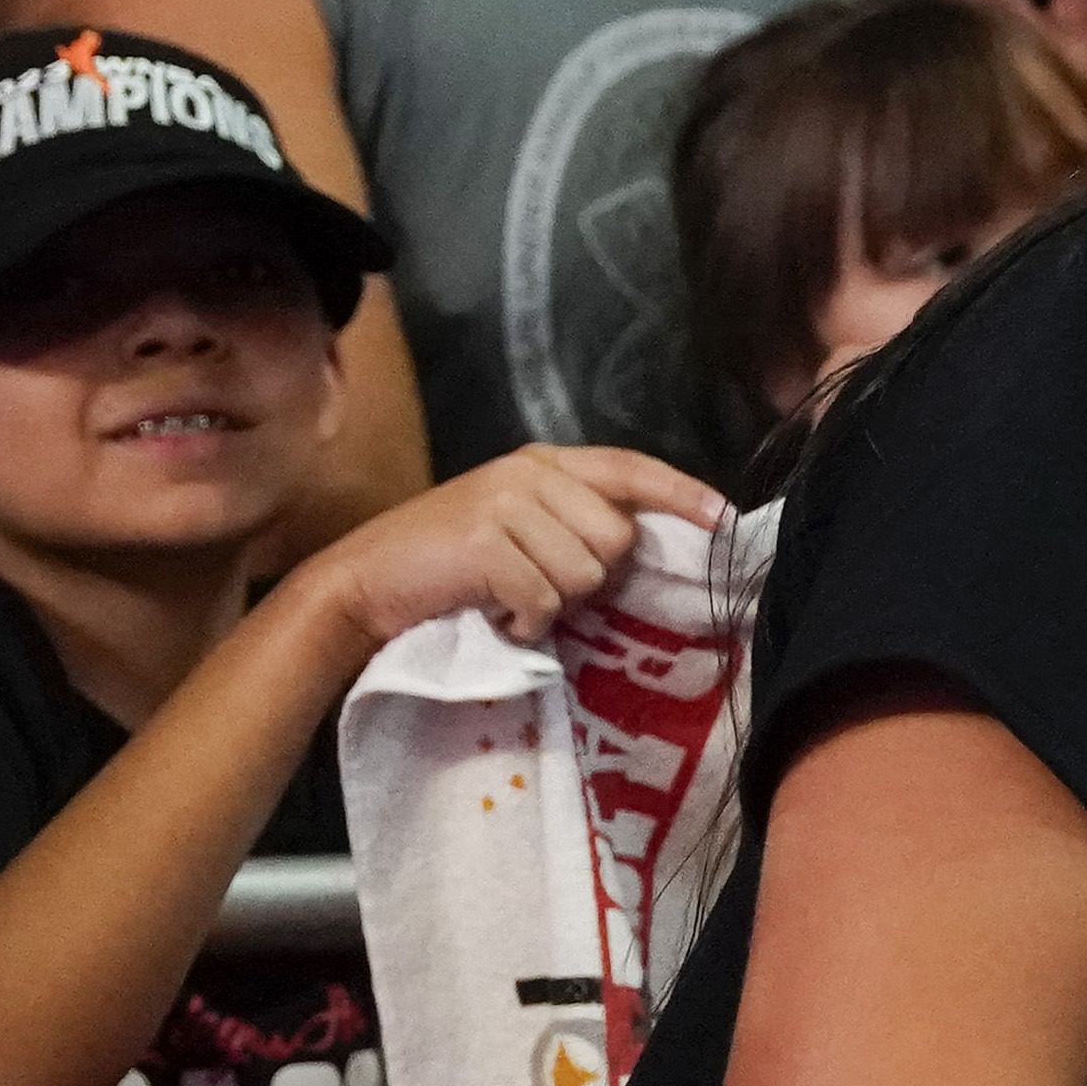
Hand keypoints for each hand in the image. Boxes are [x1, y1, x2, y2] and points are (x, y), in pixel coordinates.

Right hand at [293, 441, 723, 655]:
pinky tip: (493, 612)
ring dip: (551, 602)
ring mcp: (507, 504)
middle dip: (588, 576)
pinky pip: (546, 599)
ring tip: (507, 596)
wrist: (363, 584)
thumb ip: (573, 522)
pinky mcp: (488, 543)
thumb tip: (639, 542)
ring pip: (586, 573)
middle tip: (535, 582)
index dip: (680, 494)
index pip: (629, 468)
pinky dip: (525, 621)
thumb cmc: (446, 566)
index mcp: (542, 463)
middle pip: (616, 537)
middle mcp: (529, 473)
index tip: (724, 520)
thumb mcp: (515, 528)